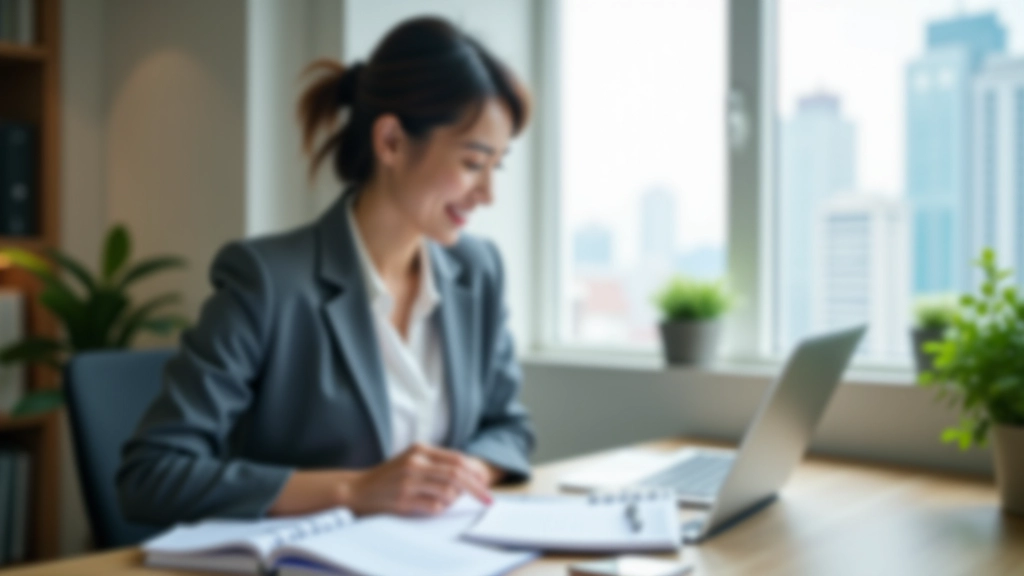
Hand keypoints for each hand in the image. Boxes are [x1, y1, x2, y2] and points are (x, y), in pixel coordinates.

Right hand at [345, 443, 493, 515]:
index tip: (486, 484)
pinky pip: (434, 506)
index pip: (457, 459)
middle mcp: (415, 463)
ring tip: (447, 502)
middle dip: (476, 489)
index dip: (475, 473)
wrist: (358, 489)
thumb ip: (437, 464)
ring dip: (454, 500)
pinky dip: (440, 508)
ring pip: (448, 492)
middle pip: (457, 475)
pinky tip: (432, 506)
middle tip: (488, 500)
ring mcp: (408, 482)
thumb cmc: (390, 477)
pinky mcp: (403, 500)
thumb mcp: (413, 461)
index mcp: (419, 450)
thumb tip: (470, 475)